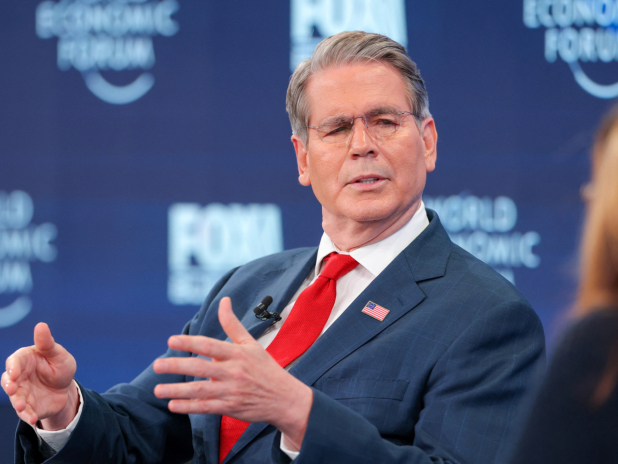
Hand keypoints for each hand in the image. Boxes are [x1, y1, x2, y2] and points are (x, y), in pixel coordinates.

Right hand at [2, 323, 78, 429]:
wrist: (66, 388)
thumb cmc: (60, 365)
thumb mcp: (57, 354)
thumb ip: (47, 343)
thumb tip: (41, 325)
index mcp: (24, 360)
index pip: (14, 361)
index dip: (13, 367)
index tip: (15, 373)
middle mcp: (19, 377)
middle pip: (8, 381)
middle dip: (9, 385)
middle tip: (13, 389)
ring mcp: (21, 392)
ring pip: (14, 397)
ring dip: (17, 402)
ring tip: (22, 407)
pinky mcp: (27, 406)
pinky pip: (24, 412)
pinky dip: (27, 415)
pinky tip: (32, 419)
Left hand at [153, 297, 312, 449]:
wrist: (284, 398)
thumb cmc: (266, 368)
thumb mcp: (251, 344)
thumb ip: (233, 324)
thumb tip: (224, 301)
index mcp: (237, 354)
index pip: (210, 345)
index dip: (190, 342)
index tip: (171, 340)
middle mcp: (233, 372)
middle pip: (200, 368)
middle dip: (176, 366)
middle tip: (157, 365)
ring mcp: (231, 391)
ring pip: (199, 390)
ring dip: (177, 390)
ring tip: (158, 389)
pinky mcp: (230, 407)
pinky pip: (205, 408)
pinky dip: (188, 407)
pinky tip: (173, 405)